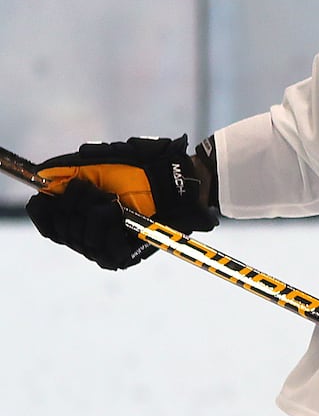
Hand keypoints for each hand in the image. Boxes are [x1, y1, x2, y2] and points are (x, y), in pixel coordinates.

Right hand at [26, 136, 217, 269]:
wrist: (178, 178)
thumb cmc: (145, 166)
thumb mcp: (103, 159)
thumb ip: (71, 167)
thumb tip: (43, 173)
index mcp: (84, 214)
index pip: (50, 226)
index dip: (44, 213)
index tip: (45, 198)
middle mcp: (93, 234)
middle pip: (61, 233)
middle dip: (72, 206)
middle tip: (91, 189)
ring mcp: (109, 246)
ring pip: (80, 241)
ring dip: (91, 213)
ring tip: (110, 199)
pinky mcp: (127, 256)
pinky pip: (102, 251)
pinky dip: (106, 227)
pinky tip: (116, 212)